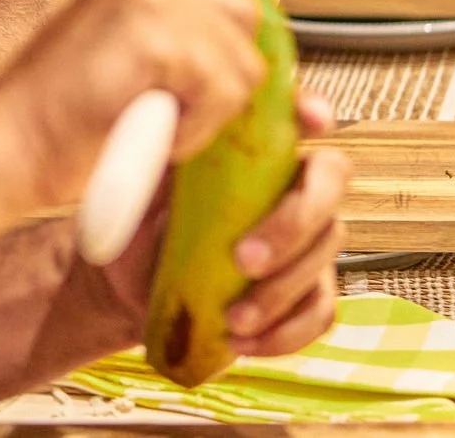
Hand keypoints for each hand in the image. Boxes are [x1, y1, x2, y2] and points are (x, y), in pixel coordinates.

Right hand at [0, 0, 268, 206]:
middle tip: (161, 110)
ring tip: (148, 120)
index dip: (221, 64)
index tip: (177, 98)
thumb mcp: (140, 63)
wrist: (8, 142)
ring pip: (243, 66)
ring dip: (206, 113)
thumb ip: (198, 51)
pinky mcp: (158, 37)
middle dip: (220, 84)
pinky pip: (224, 94)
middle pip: (247, 29)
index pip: (234, 8)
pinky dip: (195, 129)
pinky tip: (145, 127)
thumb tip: (294, 89)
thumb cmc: (64, 115)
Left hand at [88, 89, 346, 358]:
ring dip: (280, 293)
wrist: (126, 281)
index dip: (315, 112)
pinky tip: (245, 341)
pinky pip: (320, 313)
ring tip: (233, 319)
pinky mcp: (302, 294)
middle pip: (328, 191)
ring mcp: (304, 244)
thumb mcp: (144, 176)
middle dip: (292, 226)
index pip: (302, 119)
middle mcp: (292, 190)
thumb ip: (163, 144)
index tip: (311, 120)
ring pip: (323, 260)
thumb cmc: (141, 216)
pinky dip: (286, 333)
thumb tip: (166, 118)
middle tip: (243, 259)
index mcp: (258, 151)